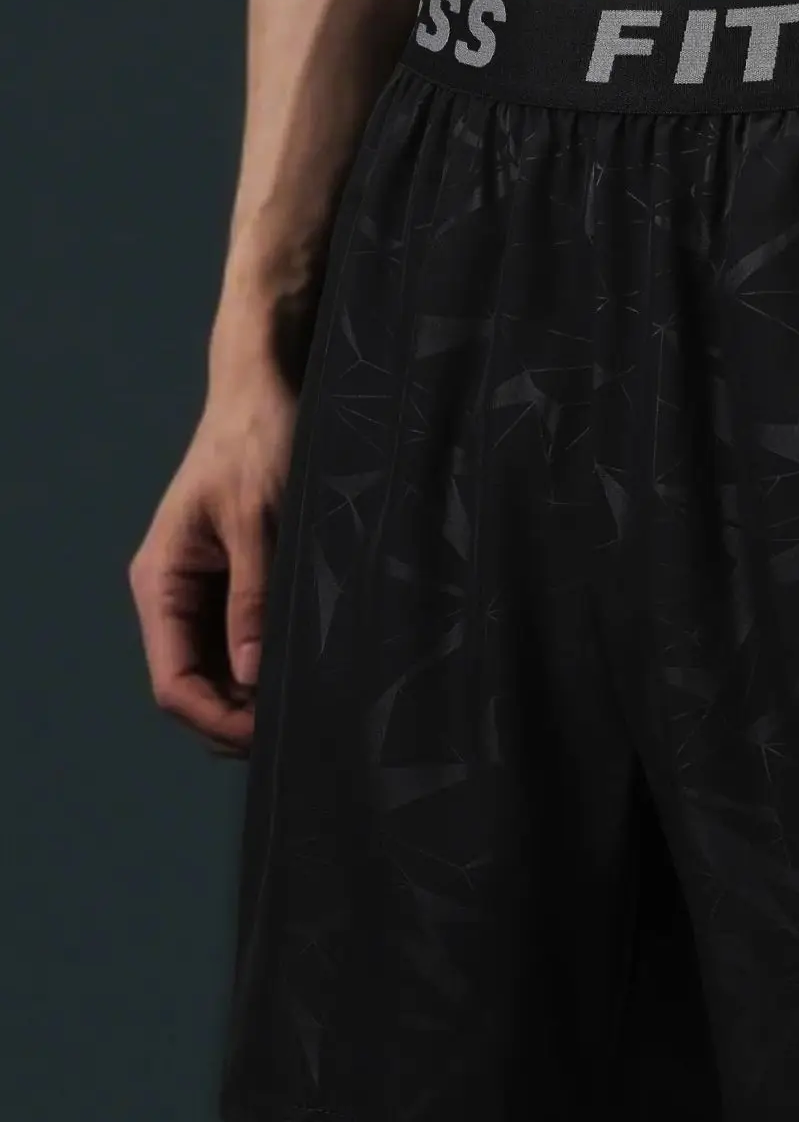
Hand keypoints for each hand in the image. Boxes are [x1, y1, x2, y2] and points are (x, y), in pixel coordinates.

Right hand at [128, 368, 297, 756]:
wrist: (267, 387)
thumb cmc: (258, 441)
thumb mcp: (260, 518)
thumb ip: (253, 597)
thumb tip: (253, 676)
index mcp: (162, 583)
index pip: (173, 682)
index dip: (218, 718)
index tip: (273, 735)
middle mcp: (176, 595)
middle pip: (196, 686)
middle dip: (239, 717)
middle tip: (305, 728)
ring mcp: (206, 591)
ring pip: (223, 670)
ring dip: (258, 695)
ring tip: (313, 706)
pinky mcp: (238, 580)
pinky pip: (247, 641)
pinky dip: (272, 664)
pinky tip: (311, 670)